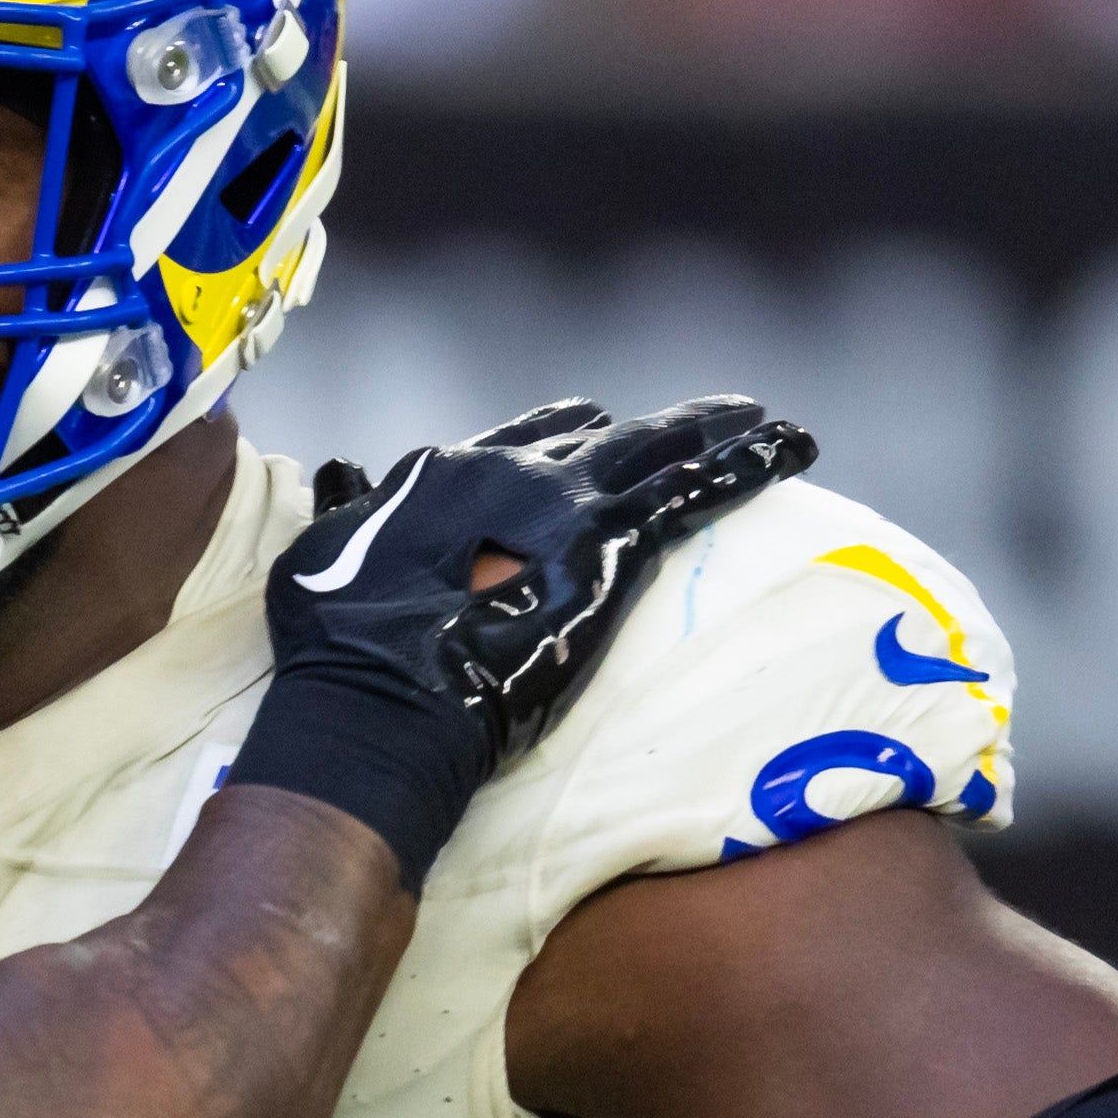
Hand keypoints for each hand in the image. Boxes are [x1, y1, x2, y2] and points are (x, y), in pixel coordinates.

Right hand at [238, 397, 815, 884]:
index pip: (523, 439)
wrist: (381, 697)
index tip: (591, 434)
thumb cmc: (337, 646)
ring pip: (659, 451)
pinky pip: (698, 491)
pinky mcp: (614, 545)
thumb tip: (348, 476)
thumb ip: (352, 510)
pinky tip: (793, 444)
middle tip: (702, 422)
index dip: (561, 436)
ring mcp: (567, 503)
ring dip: (713, 432)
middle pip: (598, 437)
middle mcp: (511, 470)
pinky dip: (749, 464)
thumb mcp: (324, 557)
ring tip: (765, 420)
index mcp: (448, 473)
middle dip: (650, 429)